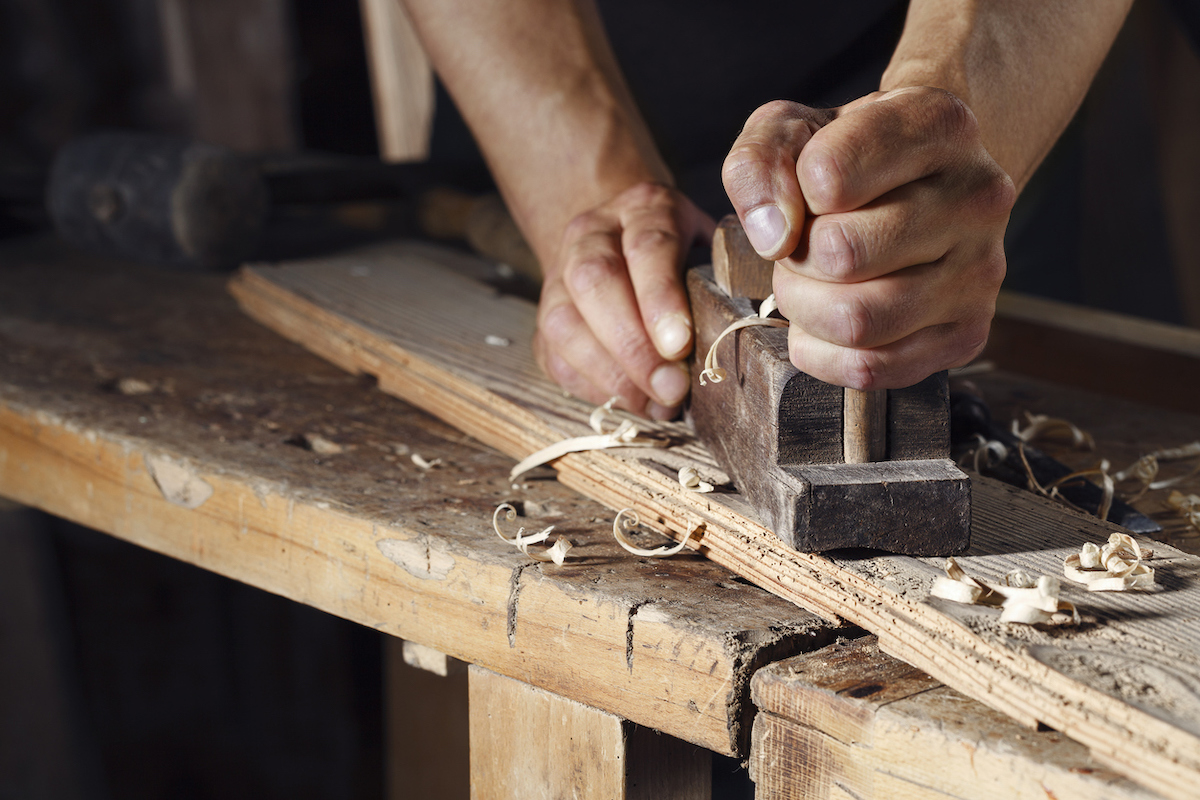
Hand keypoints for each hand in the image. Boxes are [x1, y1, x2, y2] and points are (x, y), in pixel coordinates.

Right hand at [533, 182, 714, 418]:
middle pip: (595, 282)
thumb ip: (724, 279)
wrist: (623, 240)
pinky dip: (593, 386)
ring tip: (655, 402)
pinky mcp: (545, 315)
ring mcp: (559, 274)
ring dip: (611, 373)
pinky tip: (632, 400)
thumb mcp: (712, 248)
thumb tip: (739, 331)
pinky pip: (555, 355)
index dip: (661, 297)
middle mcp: (591, 234)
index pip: (647, 246)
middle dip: (633, 344)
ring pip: (564, 323)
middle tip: (671, 387)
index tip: (680, 344)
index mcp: (643, 209)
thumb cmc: (684, 256)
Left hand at [722, 87, 1015, 388]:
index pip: (826, 176)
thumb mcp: (790, 130)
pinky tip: (824, 320)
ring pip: (856, 320)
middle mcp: (978, 196)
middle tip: (803, 246)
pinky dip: (823, 352)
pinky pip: (870, 369)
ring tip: (812, 282)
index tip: (808, 190)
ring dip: (805, 307)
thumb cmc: (846, 155)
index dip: (793, 191)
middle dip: (796, 257)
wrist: (916, 182)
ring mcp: (981, 270)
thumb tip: (774, 237)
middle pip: (841, 255)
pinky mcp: (967, 333)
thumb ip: (759, 164)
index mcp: (940, 125)